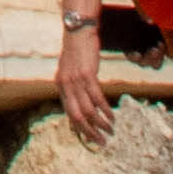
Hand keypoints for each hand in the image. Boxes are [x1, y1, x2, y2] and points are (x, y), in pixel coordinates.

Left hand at [56, 17, 112, 136]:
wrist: (78, 31)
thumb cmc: (76, 51)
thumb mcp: (69, 70)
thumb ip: (72, 86)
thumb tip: (78, 103)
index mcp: (60, 86)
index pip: (68, 114)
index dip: (80, 128)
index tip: (90, 137)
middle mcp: (65, 85)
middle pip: (76, 116)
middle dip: (89, 132)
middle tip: (101, 142)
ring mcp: (76, 80)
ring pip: (88, 110)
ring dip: (101, 123)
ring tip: (110, 130)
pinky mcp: (87, 74)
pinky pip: (97, 98)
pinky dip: (105, 110)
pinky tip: (112, 116)